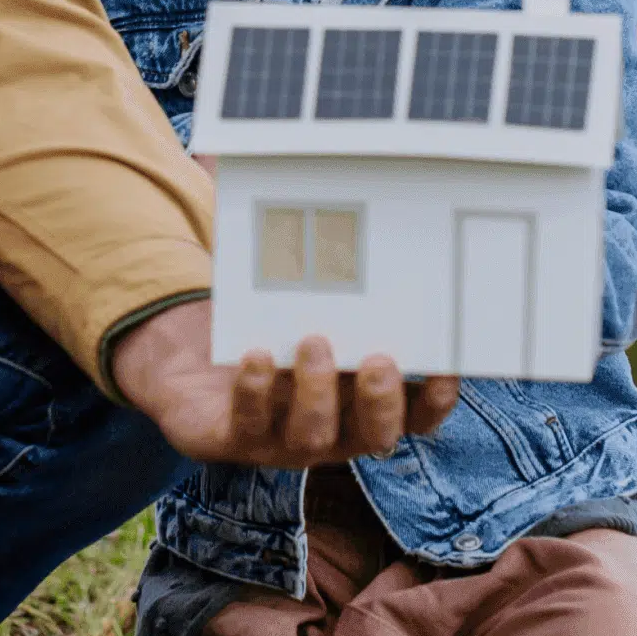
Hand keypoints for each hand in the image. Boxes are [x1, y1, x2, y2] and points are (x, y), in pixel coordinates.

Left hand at [109, 298, 458, 465]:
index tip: (446, 369)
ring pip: (311, 436)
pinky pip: (247, 423)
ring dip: (317, 392)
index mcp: (360, 401)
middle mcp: (330, 430)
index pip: (412, 415)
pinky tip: (258, 356)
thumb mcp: (305, 302)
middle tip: (379, 361)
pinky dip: (255, 391)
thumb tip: (359, 194)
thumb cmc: (266, 325)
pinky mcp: (231, 437)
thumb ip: (336, 273)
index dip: (433, 401)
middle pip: (372, 435)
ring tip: (314, 341)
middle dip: (380, 402)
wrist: (190, 362)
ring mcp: (281, 441)